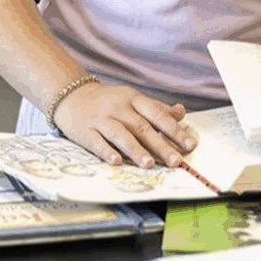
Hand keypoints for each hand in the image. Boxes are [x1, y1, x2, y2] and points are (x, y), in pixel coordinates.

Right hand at [54, 84, 195, 167]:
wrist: (70, 96)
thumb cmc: (107, 101)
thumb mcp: (132, 99)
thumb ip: (156, 108)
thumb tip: (181, 113)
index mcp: (133, 99)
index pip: (157, 114)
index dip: (174, 130)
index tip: (189, 145)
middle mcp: (118, 108)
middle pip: (141, 127)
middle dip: (160, 145)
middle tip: (175, 161)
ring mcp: (100, 119)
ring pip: (120, 134)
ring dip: (135, 150)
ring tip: (149, 164)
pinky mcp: (85, 131)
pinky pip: (96, 142)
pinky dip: (106, 151)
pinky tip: (116, 161)